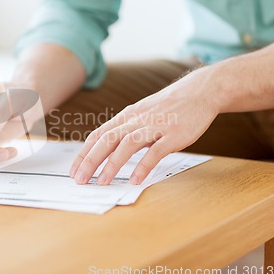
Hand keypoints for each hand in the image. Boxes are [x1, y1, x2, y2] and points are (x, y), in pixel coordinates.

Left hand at [69, 67, 219, 184]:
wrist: (198, 92)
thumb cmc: (167, 108)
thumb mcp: (140, 114)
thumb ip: (125, 130)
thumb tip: (106, 149)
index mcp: (126, 117)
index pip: (98, 135)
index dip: (84, 153)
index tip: (74, 170)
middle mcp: (136, 120)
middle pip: (107, 140)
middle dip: (90, 160)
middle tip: (80, 179)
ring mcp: (154, 127)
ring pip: (127, 144)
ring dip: (112, 164)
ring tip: (102, 181)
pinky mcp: (173, 135)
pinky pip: (155, 151)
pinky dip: (144, 165)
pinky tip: (136, 179)